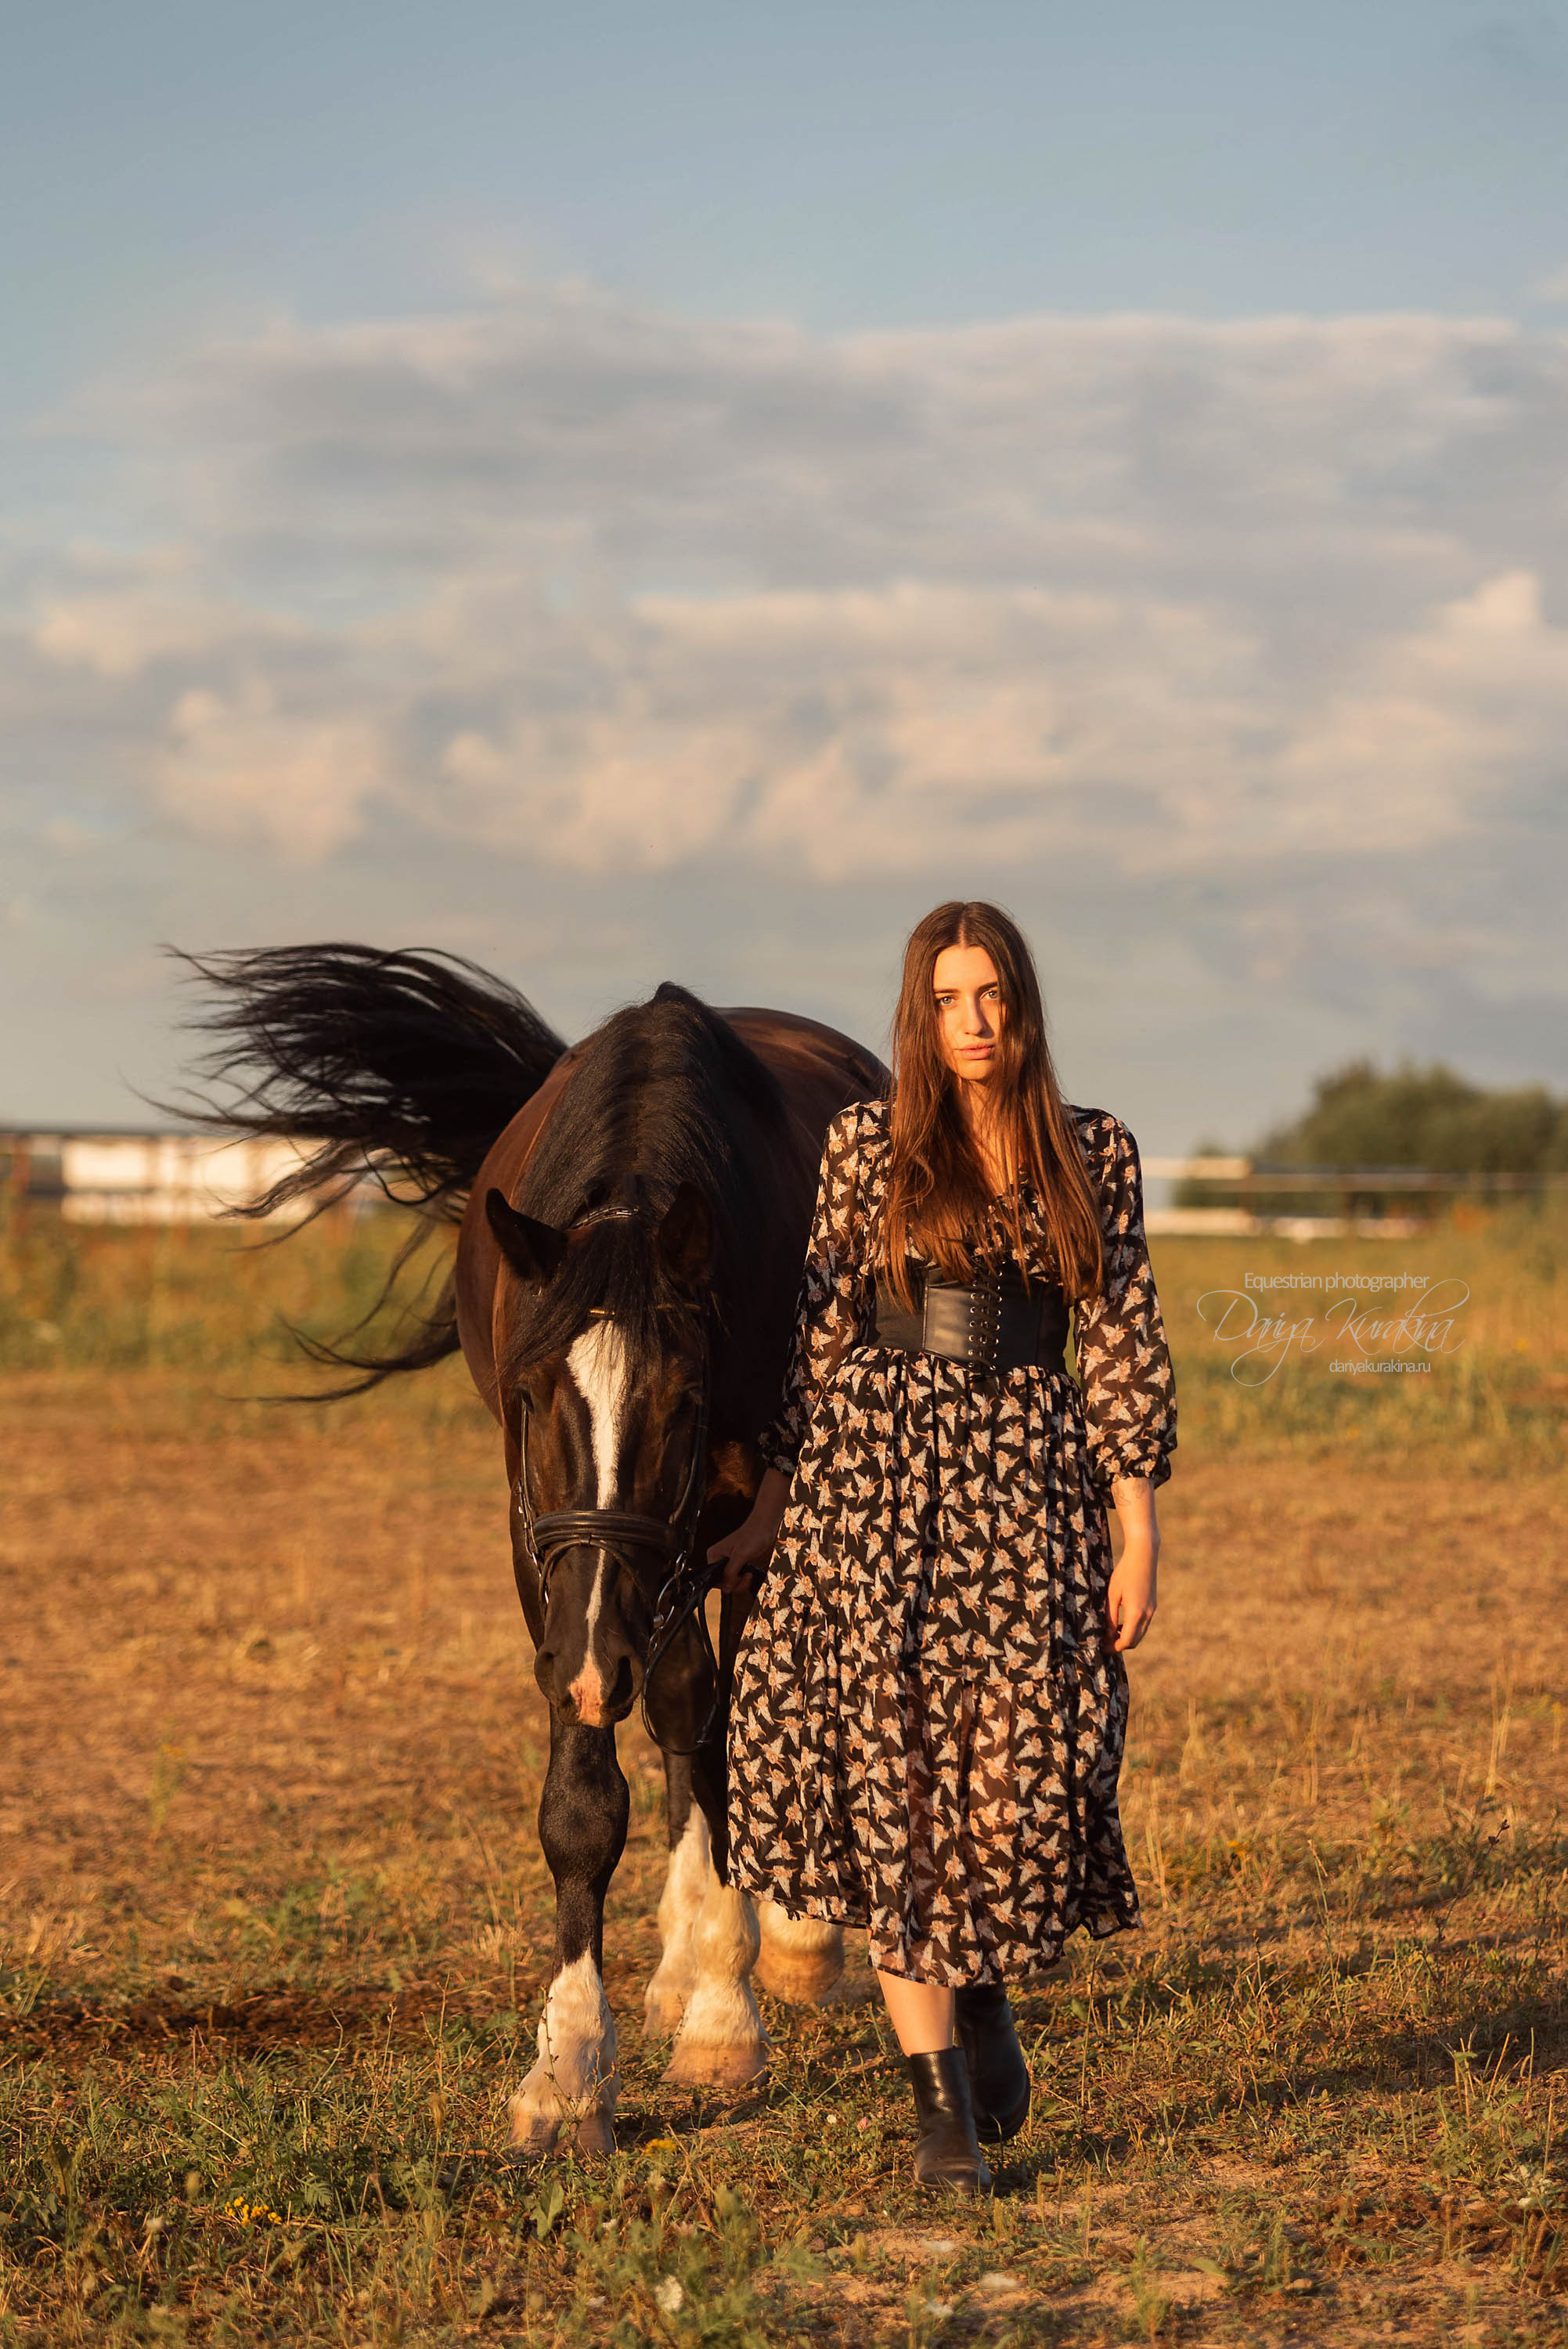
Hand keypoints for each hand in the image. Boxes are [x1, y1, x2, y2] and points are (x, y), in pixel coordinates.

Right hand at [707, 1467, 790, 1594]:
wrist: (765, 1525)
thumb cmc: (753, 1534)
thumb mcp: (740, 1556)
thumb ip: (730, 1573)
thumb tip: (725, 1588)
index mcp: (714, 1556)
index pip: (713, 1579)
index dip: (726, 1584)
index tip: (738, 1581)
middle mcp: (719, 1559)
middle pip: (723, 1582)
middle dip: (736, 1583)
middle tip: (746, 1576)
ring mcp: (728, 1562)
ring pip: (731, 1582)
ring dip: (742, 1582)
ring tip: (749, 1573)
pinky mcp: (737, 1563)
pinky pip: (737, 1577)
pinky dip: (744, 1579)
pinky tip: (749, 1573)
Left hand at [1106, 1545, 1156, 1652]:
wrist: (1144, 1555)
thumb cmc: (1124, 1572)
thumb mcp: (1112, 1595)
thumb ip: (1111, 1617)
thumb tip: (1108, 1635)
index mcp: (1136, 1613)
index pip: (1126, 1641)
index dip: (1113, 1647)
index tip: (1102, 1647)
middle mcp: (1147, 1615)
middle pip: (1135, 1641)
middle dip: (1120, 1645)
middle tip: (1105, 1642)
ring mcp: (1152, 1610)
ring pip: (1140, 1634)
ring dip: (1127, 1637)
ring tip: (1111, 1633)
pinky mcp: (1153, 1605)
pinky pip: (1143, 1624)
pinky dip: (1133, 1628)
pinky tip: (1121, 1623)